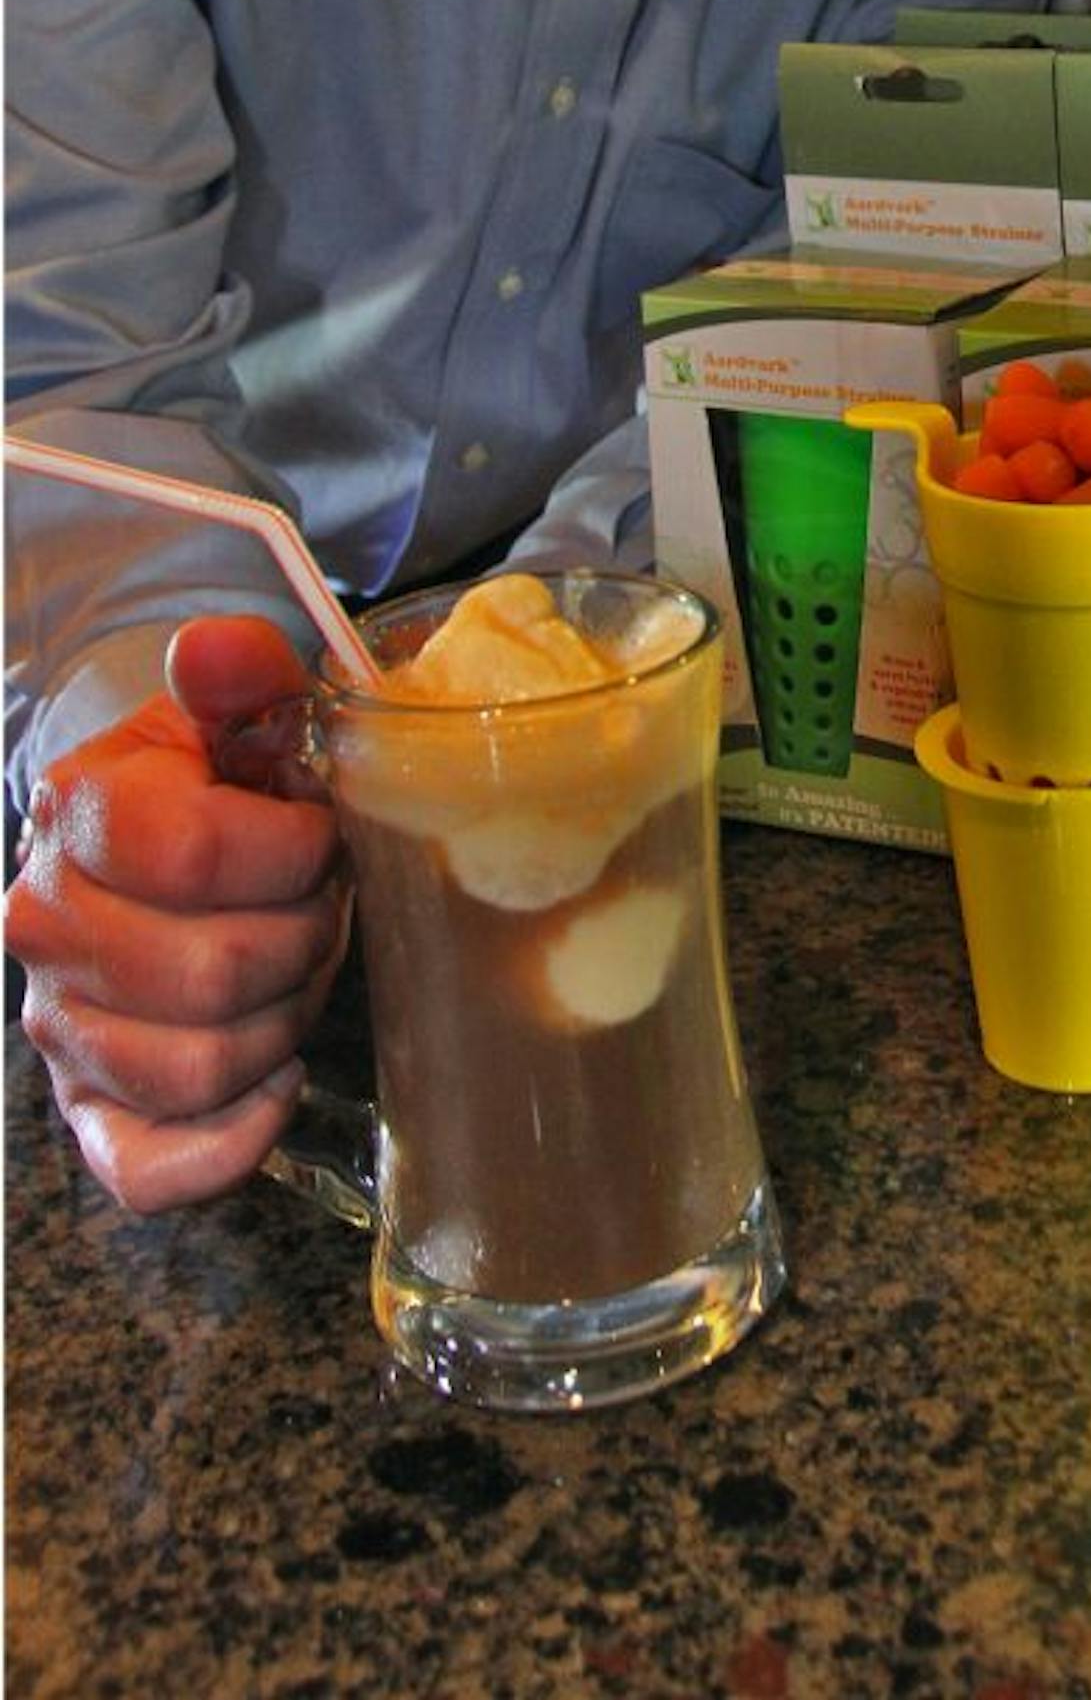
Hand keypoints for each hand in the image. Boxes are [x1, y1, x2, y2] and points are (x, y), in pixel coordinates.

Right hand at [4, 616, 350, 1212]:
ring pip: (200, 1067)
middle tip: (317, 908)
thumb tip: (219, 647)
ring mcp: (60, 1027)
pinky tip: (274, 1083)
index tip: (318, 833)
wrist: (159, 857)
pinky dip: (230, 1142)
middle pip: (213, 972)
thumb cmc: (220, 790)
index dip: (295, 850)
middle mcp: (46, 926)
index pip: (202, 853)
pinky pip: (152, 1169)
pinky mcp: (89, 1110)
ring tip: (291, 973)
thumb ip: (242, 675)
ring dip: (280, 1023)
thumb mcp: (237, 717)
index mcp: (78, 815)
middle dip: (300, 938)